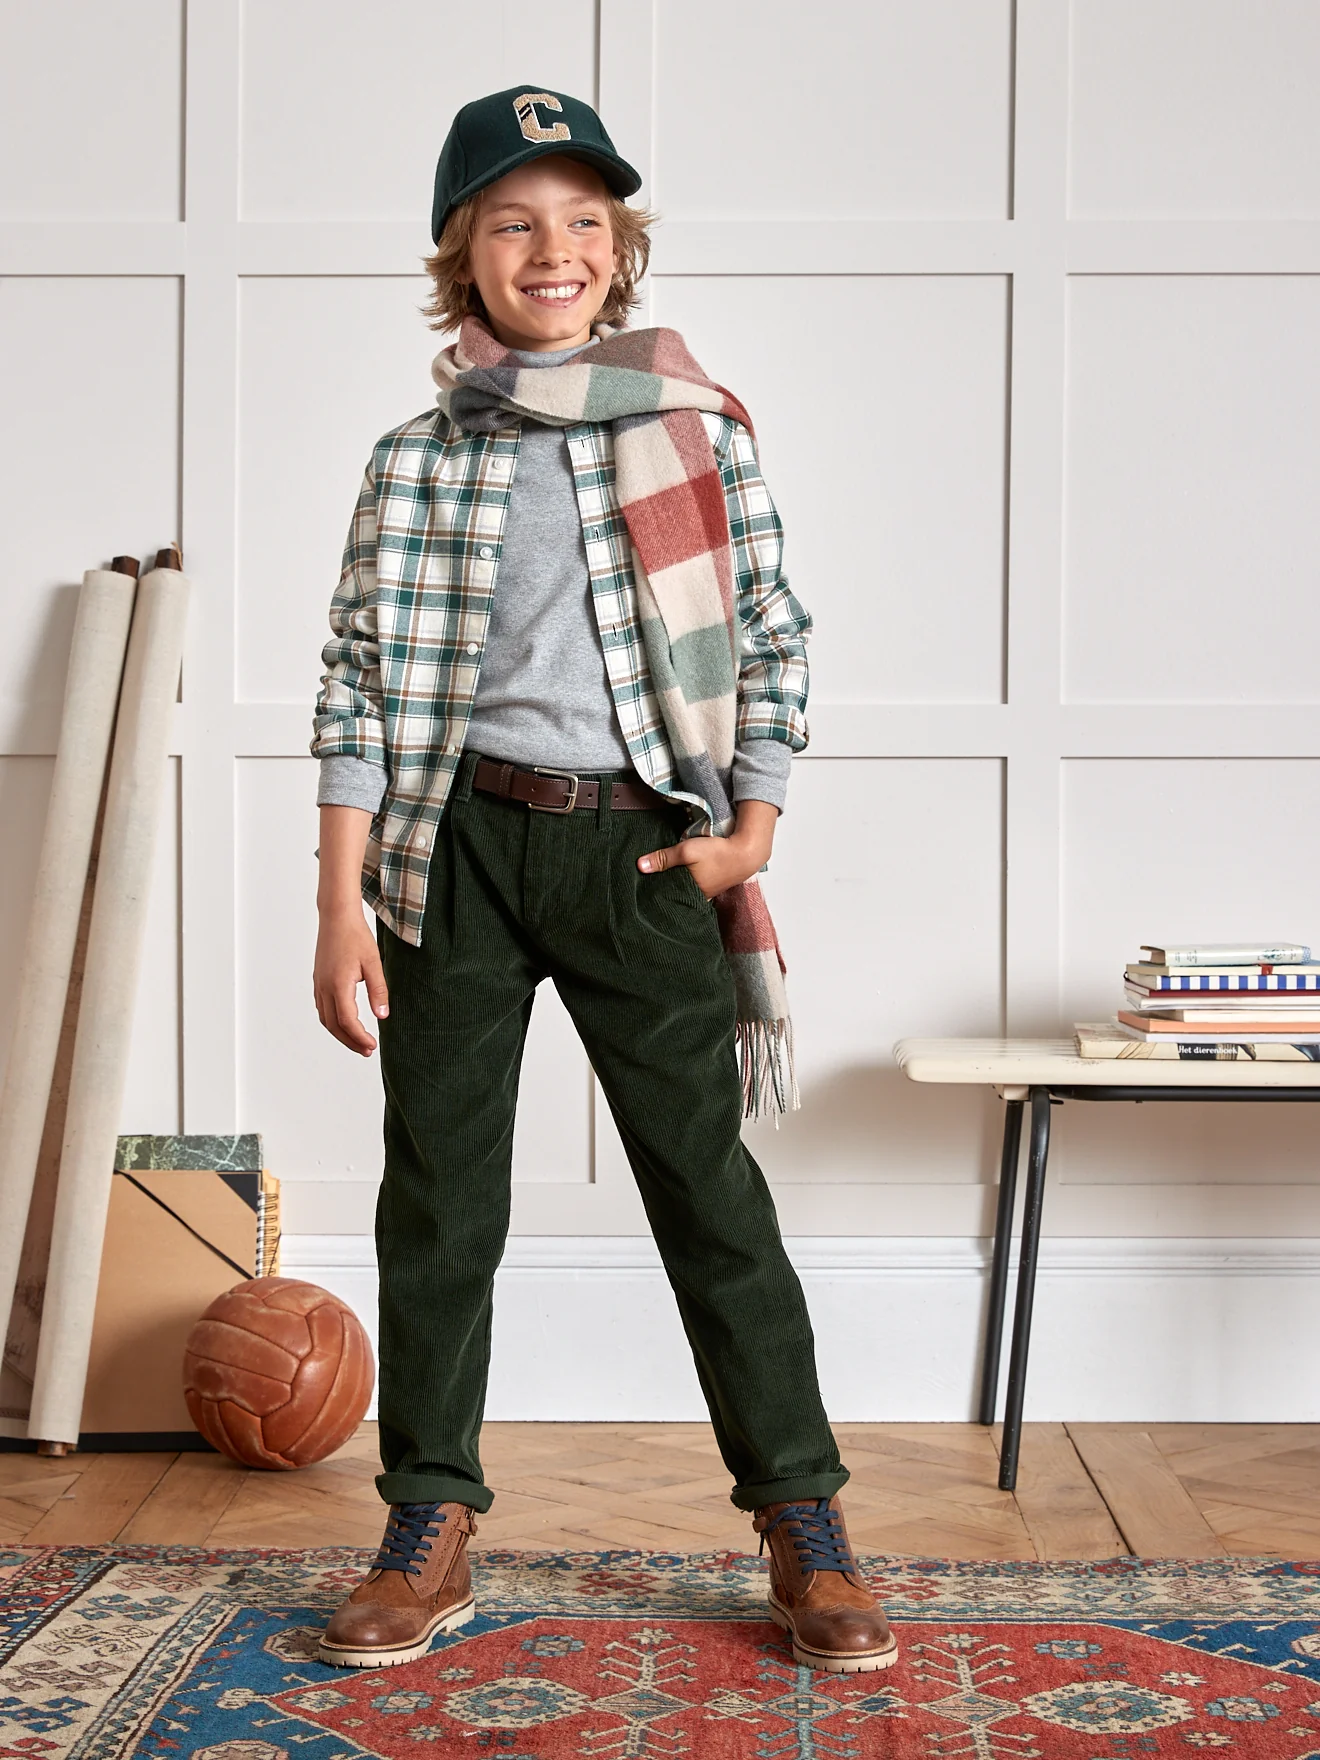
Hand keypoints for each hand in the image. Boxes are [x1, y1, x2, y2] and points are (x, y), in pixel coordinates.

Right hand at [314, 906, 388, 1054]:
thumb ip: (378, 990)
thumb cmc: (356, 936)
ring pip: (325, 1019)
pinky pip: (322, 1008)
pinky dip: (332, 1021)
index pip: (348, 1021)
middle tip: (367, 1051)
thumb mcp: (373, 963)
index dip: (360, 1037)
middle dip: (350, 1041)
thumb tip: (382, 1015)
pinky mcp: (318, 980)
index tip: (373, 1046)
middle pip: (334, 1026)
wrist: (336, 917)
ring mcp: (319, 984)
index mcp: (338, 985)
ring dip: (340, 1034)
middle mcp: (324, 988)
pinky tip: (344, 1022)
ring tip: (357, 1042)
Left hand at [637, 799, 777, 899]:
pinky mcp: (713, 885)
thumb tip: (640, 866)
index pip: (667, 896)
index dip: (655, 892)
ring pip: (685, 891)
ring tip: (661, 878)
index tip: (641, 889)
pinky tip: (681, 875)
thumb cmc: (718, 852)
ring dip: (676, 884)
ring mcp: (708, 892)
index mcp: (691, 893)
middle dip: (664, 890)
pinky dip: (687, 881)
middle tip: (647, 885)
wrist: (746, 852)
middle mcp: (699, 897)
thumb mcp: (687, 850)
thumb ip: (664, 858)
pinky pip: (695, 886)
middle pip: (676, 895)